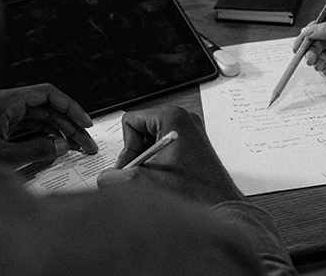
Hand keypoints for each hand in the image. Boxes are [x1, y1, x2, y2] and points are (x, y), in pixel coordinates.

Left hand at [0, 83, 95, 163]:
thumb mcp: (2, 155)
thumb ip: (34, 150)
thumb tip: (62, 147)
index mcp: (7, 101)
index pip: (48, 94)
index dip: (71, 107)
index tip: (85, 122)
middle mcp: (7, 105)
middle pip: (48, 109)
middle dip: (70, 125)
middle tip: (87, 142)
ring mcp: (4, 116)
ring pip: (40, 118)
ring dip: (60, 131)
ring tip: (77, 146)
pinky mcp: (1, 127)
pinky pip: (30, 126)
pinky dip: (46, 135)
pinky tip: (57, 144)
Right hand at [97, 107, 245, 205]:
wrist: (222, 208)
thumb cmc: (193, 192)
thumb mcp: (142, 183)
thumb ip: (114, 177)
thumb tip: (104, 178)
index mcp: (173, 117)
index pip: (131, 121)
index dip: (127, 147)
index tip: (134, 167)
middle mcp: (184, 120)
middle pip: (141, 131)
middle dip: (137, 156)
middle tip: (143, 175)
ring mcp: (191, 132)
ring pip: (152, 142)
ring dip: (148, 163)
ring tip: (158, 180)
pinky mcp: (194, 146)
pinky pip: (165, 149)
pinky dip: (160, 165)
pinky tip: (168, 181)